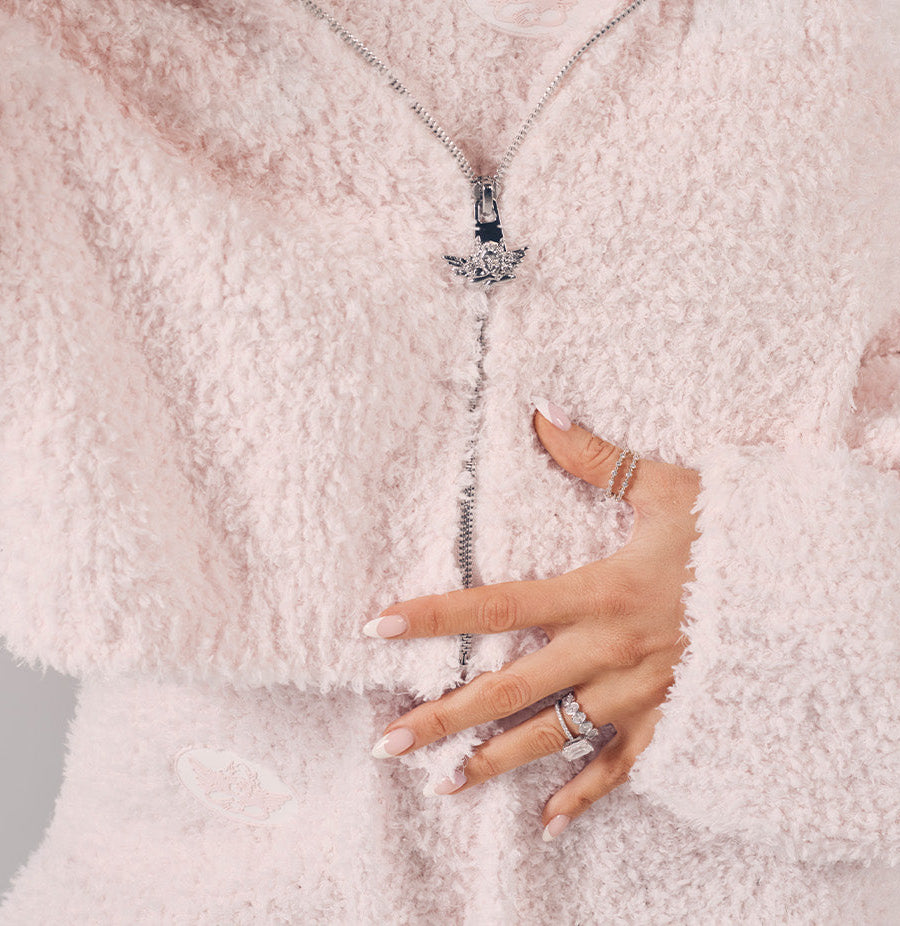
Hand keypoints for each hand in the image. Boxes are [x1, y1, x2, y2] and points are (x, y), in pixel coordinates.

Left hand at [360, 401, 700, 840]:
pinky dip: (585, 795)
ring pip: (554, 736)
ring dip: (496, 762)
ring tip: (445, 785)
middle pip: (509, 688)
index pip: (496, 604)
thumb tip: (541, 409)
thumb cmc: (729, 533)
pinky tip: (549, 820)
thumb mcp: (664, 486)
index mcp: (597, 590)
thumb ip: (594, 456)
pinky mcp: (668, 719)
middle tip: (388, 742)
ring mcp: (637, 693)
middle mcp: (607, 650)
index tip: (377, 624)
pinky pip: (620, 768)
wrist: (802, 588)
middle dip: (445, 717)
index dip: (433, 615)